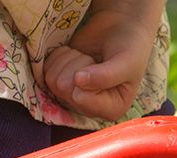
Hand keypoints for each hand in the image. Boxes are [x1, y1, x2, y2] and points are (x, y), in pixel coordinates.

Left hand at [43, 2, 160, 120]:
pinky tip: (76, 55)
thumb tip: (78, 81)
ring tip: (87, 57)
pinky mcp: (60, 80)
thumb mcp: (126, 61)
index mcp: (112, 110)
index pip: (82, 99)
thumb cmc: (130, 47)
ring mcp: (72, 95)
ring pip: (53, 80)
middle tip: (94, 60)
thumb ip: (106, 75)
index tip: (102, 66)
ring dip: (69, 60)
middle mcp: (90, 107)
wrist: (120, 27)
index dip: (87, 78)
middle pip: (64, 89)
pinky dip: (60, 56)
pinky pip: (46, 70)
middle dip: (78, 66)